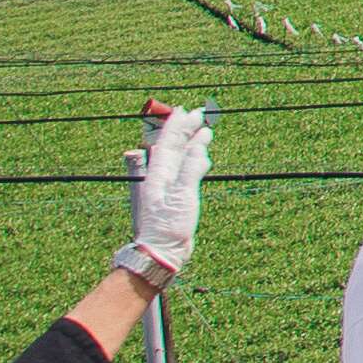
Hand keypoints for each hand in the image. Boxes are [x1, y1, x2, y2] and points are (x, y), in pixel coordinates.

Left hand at [124, 103, 211, 278]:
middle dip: (185, 130)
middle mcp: (161, 176)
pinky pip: (185, 170)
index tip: (188, 111)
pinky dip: (194, 160)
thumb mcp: (181, 196)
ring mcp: (168, 186)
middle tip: (200, 115)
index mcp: (159, 173)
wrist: (162, 252)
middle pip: (173, 146)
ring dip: (191, 143)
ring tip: (203, 131)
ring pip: (180, 157)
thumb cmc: (168, 226)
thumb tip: (199, 147)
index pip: (168, 142)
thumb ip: (190, 169)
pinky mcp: (176, 197)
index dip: (178, 125)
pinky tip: (201, 158)